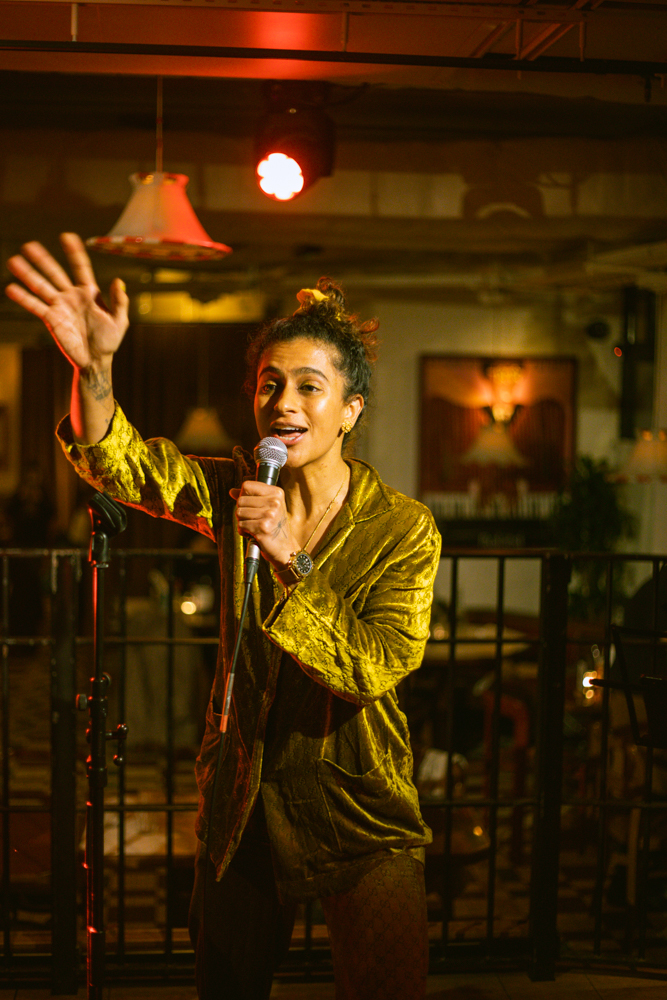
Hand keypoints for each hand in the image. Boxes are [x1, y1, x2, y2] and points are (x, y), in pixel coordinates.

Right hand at [5, 233, 128, 370]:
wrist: (96, 361)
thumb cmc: (110, 341)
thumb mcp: (120, 321)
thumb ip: (120, 301)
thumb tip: (119, 280)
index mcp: (89, 292)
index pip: (80, 267)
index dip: (74, 252)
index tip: (66, 236)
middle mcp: (72, 296)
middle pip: (55, 273)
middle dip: (43, 260)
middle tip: (29, 245)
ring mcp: (60, 306)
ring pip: (41, 286)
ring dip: (28, 274)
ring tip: (14, 261)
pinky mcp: (51, 319)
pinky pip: (36, 306)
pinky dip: (24, 298)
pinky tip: (12, 288)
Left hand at [230, 481, 296, 569]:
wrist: (284, 548)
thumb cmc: (274, 526)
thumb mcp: (267, 506)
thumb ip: (250, 497)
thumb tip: (232, 491)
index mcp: (276, 493)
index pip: (247, 485)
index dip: (243, 496)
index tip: (250, 505)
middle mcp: (274, 502)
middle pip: (240, 500)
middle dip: (242, 511)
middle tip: (253, 519)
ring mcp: (269, 515)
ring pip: (239, 513)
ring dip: (242, 522)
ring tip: (254, 526)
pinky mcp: (262, 528)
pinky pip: (241, 525)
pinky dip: (243, 531)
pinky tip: (253, 534)